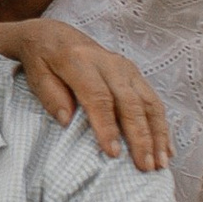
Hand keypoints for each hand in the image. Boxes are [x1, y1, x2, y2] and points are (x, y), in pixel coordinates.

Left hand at [11, 18, 170, 170]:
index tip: (113, 153)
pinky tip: (166, 149)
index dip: (107, 126)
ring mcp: (126, 68)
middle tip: (145, 166)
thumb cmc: (43, 60)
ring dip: (157, 134)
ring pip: (148, 102)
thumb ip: (51, 97)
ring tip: (160, 164)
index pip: (98, 97)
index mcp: (80, 62)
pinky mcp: (134, 74)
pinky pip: (153, 101)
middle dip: (140, 136)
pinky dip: (161, 126)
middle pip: (130, 102)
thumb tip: (67, 120)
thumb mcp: (36, 75)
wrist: (54, 35)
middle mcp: (109, 63)